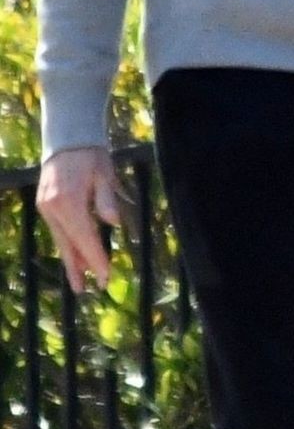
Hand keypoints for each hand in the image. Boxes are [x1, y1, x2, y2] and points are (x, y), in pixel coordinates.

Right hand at [36, 146, 120, 293]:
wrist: (67, 138)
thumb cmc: (92, 155)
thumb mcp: (105, 174)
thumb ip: (107, 199)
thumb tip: (114, 223)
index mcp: (70, 201)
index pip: (85, 237)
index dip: (96, 258)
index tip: (106, 276)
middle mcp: (53, 207)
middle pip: (69, 244)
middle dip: (80, 268)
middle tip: (88, 290)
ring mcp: (46, 206)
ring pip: (61, 239)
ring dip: (71, 260)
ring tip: (79, 282)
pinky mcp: (44, 204)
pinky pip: (58, 230)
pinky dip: (67, 245)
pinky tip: (73, 257)